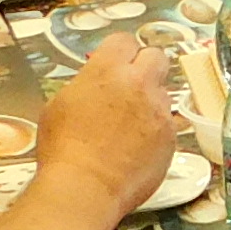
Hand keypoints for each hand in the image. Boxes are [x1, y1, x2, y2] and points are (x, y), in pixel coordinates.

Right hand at [38, 36, 181, 213]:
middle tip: (132, 85)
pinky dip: (156, 131)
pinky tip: (137, 147)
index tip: (116, 62)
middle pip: (156, 56)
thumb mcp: (59, 105)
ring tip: (130, 126)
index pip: (124, 41)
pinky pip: (168, 124)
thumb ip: (85, 85)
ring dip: (151, 102)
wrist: (84, 188)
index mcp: (107, 70)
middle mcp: (139, 84)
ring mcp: (158, 110)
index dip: (120, 52)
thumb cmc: (64, 150)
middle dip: (146, 67)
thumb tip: (94, 83)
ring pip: (163, 93)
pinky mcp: (170, 137)